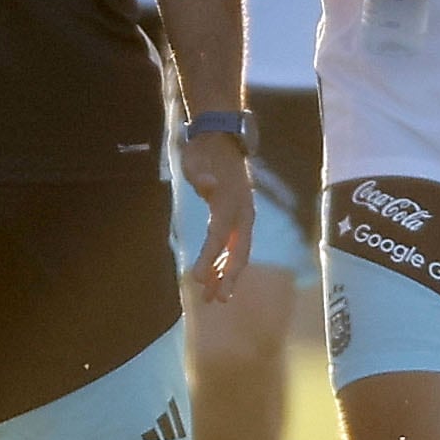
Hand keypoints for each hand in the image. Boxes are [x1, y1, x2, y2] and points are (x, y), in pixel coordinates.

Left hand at [178, 125, 256, 299]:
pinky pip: (234, 246)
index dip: (209, 258)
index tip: (196, 278)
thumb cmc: (205, 152)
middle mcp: (242, 213)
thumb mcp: (198, 159)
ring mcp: (243, 216)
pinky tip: (215, 276)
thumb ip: (202, 173)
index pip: (219, 235)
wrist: (222, 139)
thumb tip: (209, 182)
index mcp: (230, 201)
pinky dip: (225, 262)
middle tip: (217, 300)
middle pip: (238, 251)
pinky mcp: (238, 218)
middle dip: (228, 277)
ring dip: (225, 274)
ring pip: (238, 252)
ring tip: (213, 297)